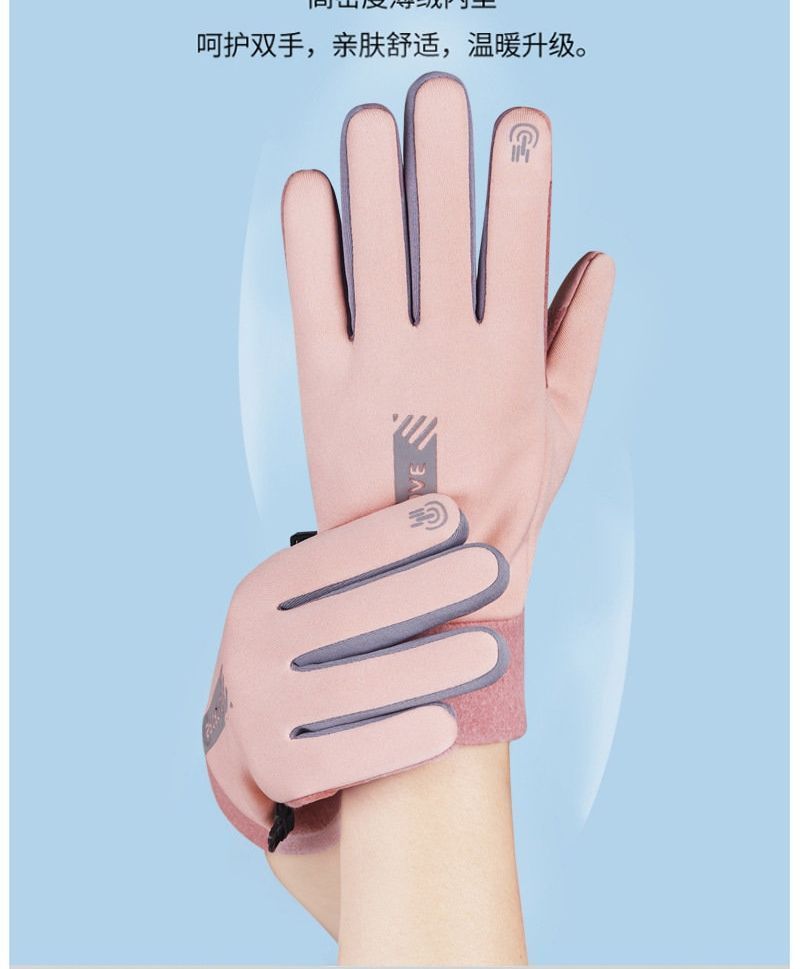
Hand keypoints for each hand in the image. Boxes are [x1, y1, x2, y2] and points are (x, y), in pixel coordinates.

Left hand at [281, 72, 614, 742]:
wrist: (422, 574)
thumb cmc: (503, 495)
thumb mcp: (561, 424)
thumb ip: (581, 340)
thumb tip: (599, 258)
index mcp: (512, 359)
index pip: (520, 246)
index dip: (522, 176)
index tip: (521, 120)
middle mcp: (446, 353)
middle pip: (442, 229)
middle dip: (442, 149)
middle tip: (437, 90)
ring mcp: (380, 367)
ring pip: (376, 249)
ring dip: (373, 172)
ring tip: (372, 118)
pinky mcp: (322, 385)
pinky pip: (313, 297)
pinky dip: (308, 238)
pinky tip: (309, 187)